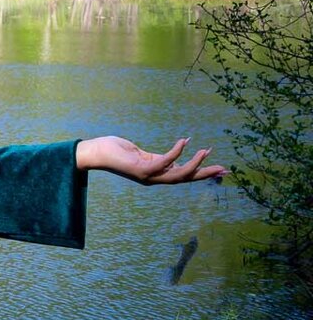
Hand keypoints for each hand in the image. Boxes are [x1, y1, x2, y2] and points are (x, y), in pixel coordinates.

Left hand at [75, 136, 227, 184]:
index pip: (183, 176)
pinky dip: (176, 152)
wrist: (95, 153)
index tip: (220, 170)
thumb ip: (158, 159)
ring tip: (207, 151)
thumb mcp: (141, 155)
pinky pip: (164, 161)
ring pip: (177, 174)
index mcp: (156, 174)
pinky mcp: (141, 168)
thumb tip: (174, 158)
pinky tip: (184, 141)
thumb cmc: (115, 150)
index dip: (202, 173)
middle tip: (225, 169)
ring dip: (194, 164)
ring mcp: (148, 175)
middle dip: (205, 174)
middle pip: (185, 179)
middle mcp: (154, 178)